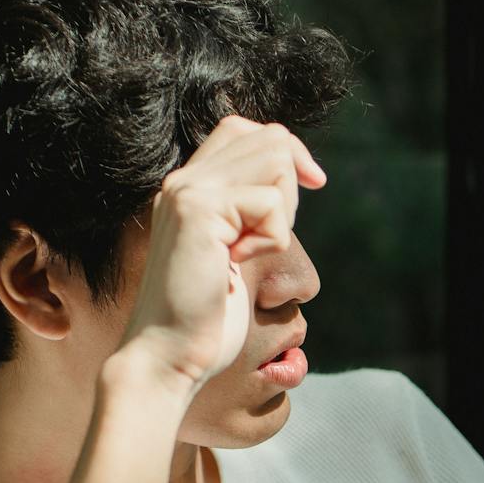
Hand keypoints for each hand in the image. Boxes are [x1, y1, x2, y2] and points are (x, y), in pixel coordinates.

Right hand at [113, 114, 325, 398]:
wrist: (169, 353)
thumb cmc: (206, 318)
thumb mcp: (235, 253)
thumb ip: (250, 213)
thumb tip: (296, 173)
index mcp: (190, 187)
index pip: (244, 130)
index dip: (288, 151)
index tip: (314, 183)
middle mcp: (184, 180)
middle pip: (269, 139)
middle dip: (290, 187)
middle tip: (266, 239)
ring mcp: (188, 191)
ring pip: (274, 160)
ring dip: (282, 212)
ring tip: (249, 250)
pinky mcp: (198, 209)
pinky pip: (269, 204)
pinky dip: (272, 239)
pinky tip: (239, 264)